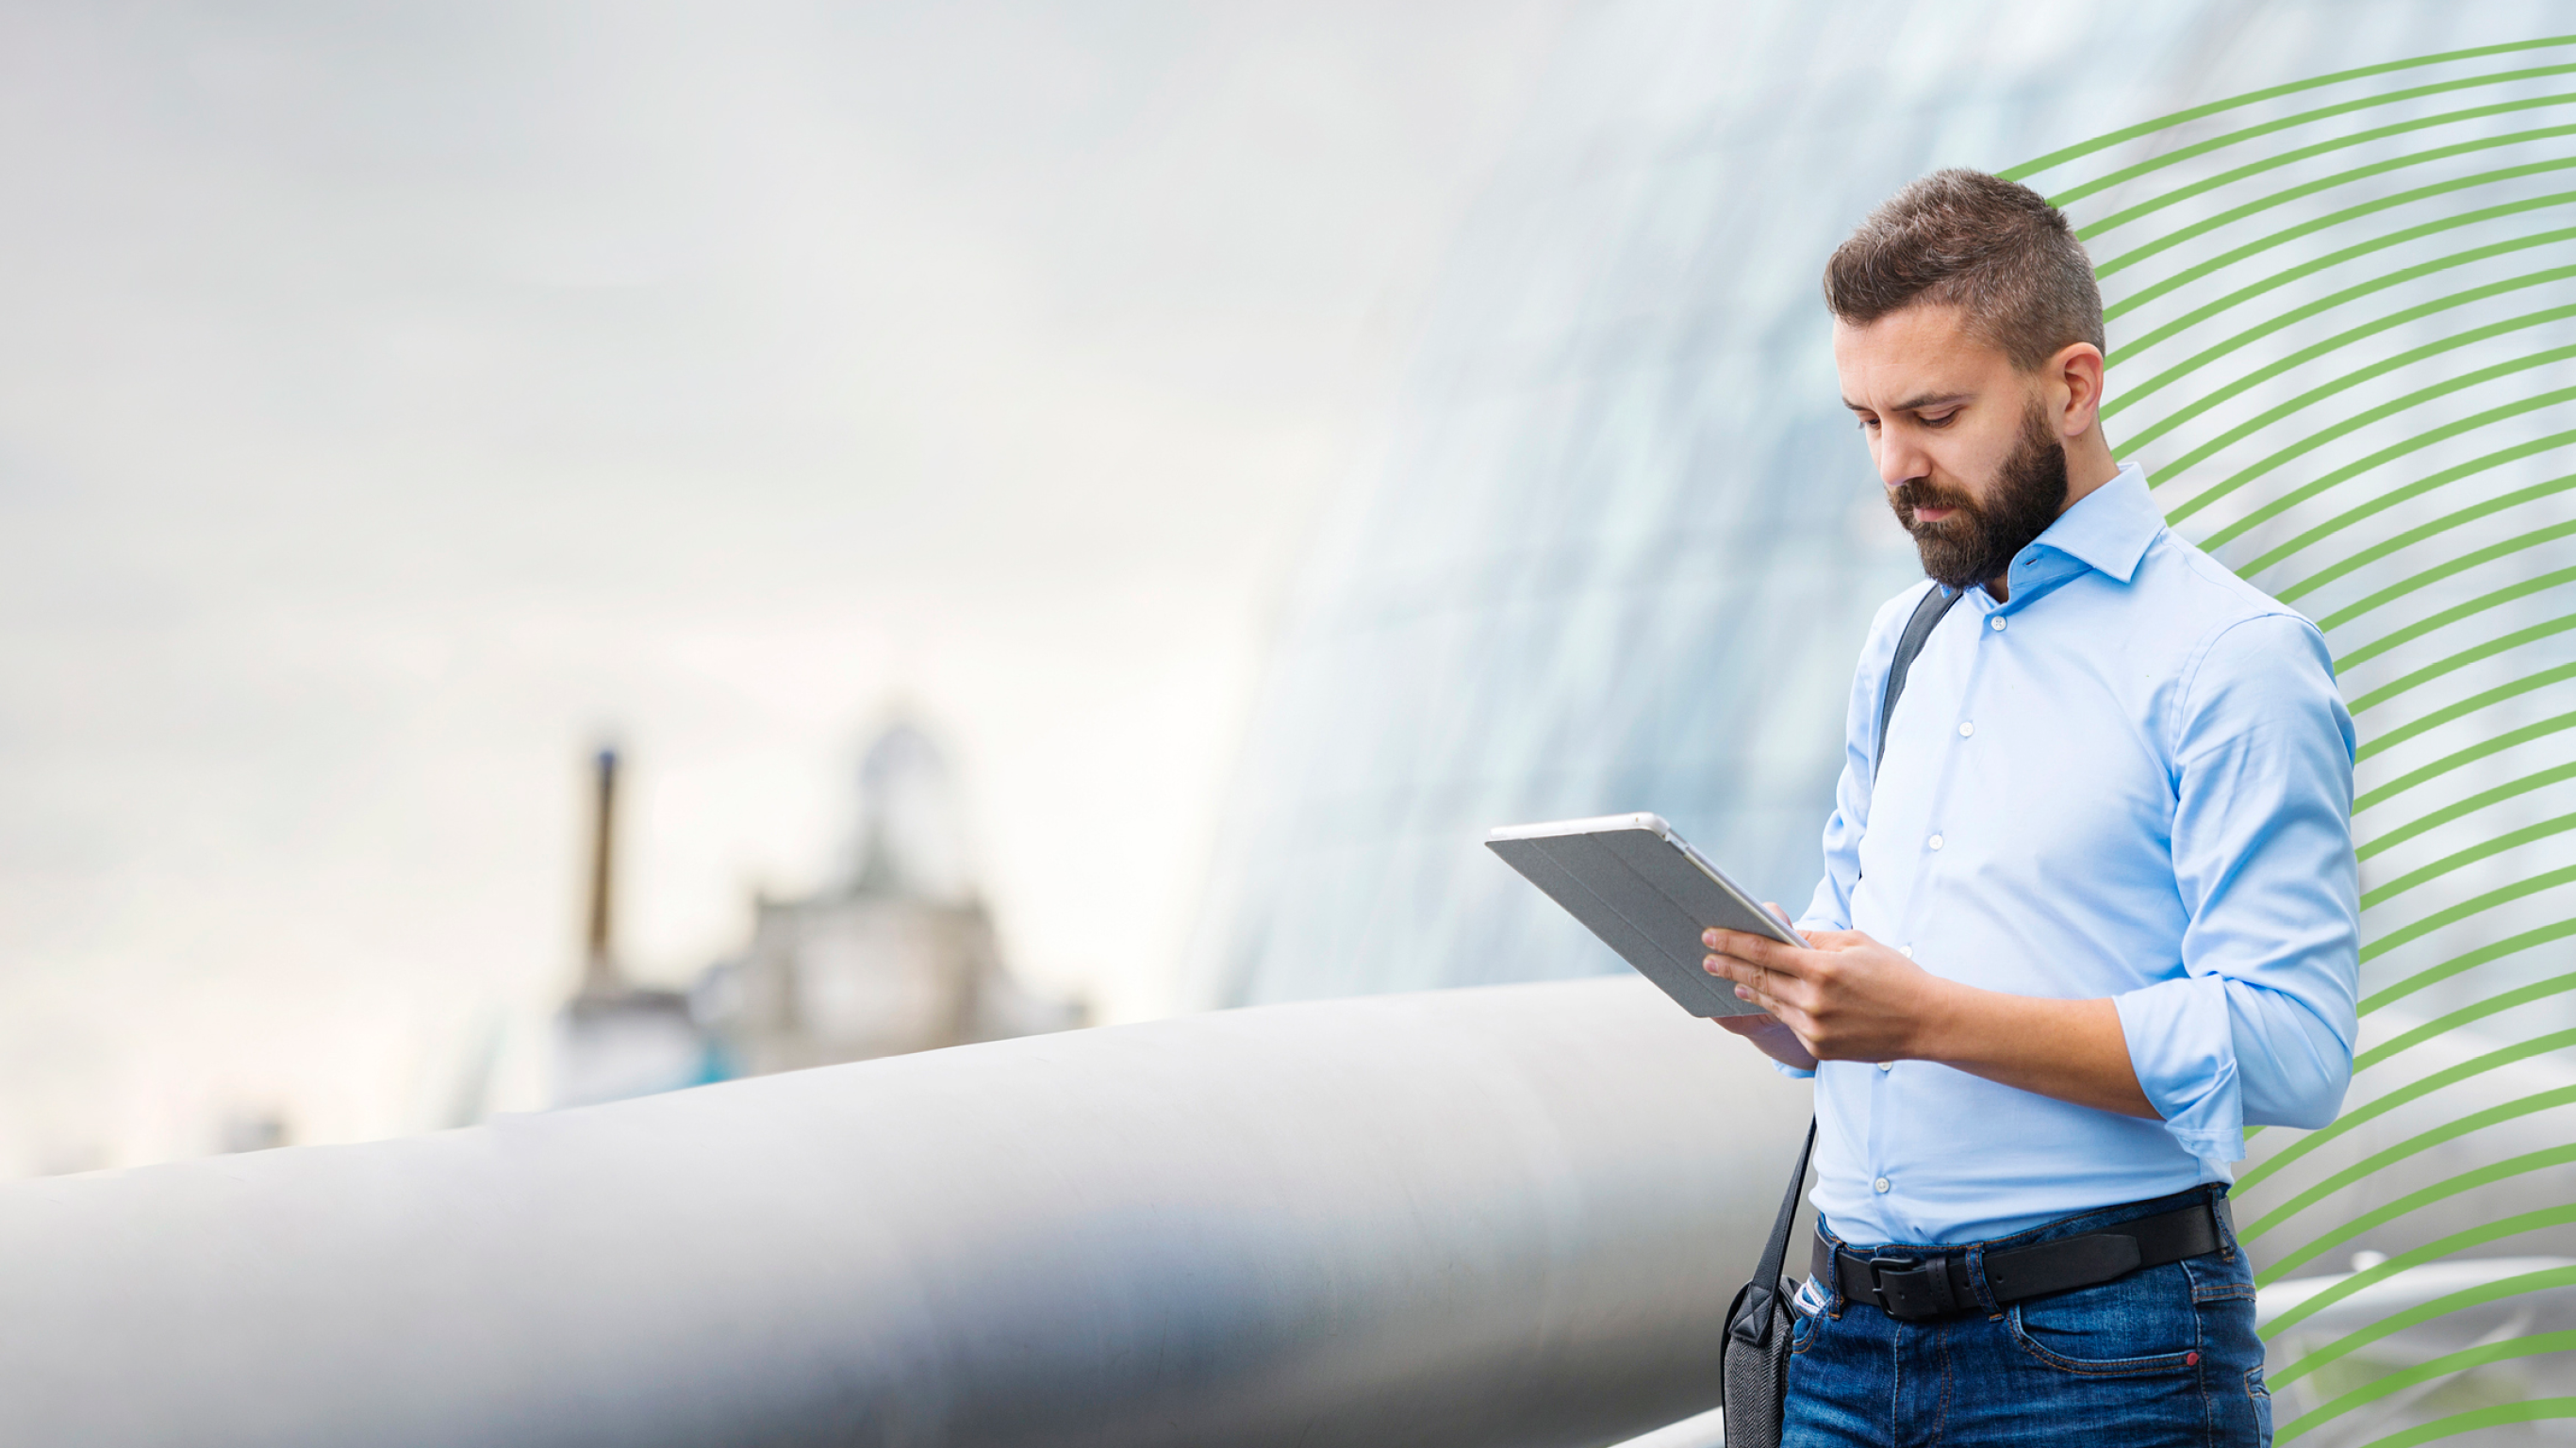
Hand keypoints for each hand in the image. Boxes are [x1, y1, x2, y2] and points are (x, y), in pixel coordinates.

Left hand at [1701, 910, 1952, 1062]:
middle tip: (1706, 958)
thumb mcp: (1857, 943)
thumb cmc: (1894, 975)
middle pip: (1759, 979)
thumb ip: (1815, 939)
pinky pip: (1791, 1023)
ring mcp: (1815, 1028)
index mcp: (1822, 968)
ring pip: (1771, 1003)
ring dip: (1748, 989)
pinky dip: (1776, 1008)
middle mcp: (1814, 1000)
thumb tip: (1783, 935)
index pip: (1764, 952)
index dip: (1733, 942)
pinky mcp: (1820, 1047)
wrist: (1926, 1021)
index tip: (1710, 935)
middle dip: (1729, 966)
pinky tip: (1762, 999)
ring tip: (1732, 979)